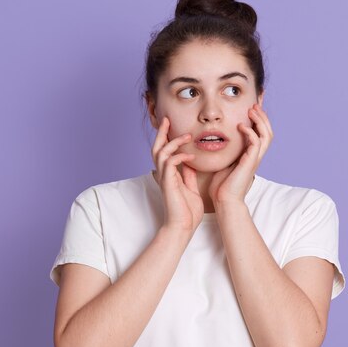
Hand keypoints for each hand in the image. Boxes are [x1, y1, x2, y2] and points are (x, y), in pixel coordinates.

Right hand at [152, 117, 203, 231]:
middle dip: (161, 133)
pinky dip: (179, 156)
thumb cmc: (188, 211)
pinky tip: (190, 156)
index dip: (166, 138)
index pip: (164, 151)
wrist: (184, 226)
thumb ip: (187, 174)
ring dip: (174, 142)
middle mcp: (164, 174)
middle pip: (157, 148)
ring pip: (162, 153)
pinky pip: (170, 163)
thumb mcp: (190, 188)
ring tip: (187, 136)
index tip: (171, 125)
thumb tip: (189, 162)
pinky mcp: (168, 183)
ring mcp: (165, 178)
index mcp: (169, 174)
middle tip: (167, 119)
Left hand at [209, 103, 272, 206]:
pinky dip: (250, 132)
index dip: (259, 119)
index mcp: (251, 154)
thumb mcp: (223, 161)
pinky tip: (240, 126)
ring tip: (252, 110)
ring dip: (260, 121)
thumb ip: (225, 150)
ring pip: (267, 135)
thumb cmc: (222, 185)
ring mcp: (255, 159)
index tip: (253, 105)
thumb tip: (214, 138)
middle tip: (254, 104)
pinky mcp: (250, 163)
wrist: (224, 201)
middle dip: (263, 116)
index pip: (260, 132)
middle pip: (268, 131)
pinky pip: (256, 143)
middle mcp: (256, 155)